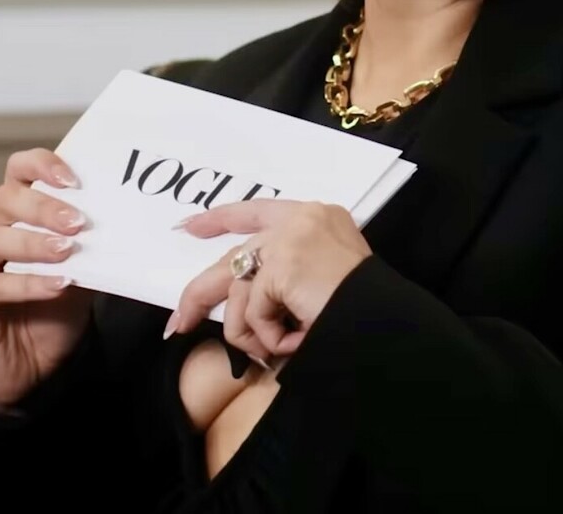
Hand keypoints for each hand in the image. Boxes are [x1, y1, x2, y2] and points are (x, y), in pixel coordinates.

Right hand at [0, 147, 94, 412]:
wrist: (39, 368)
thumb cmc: (58, 309)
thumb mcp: (85, 268)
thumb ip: (94, 242)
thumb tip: (126, 220)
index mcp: (18, 212)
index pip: (19, 170)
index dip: (42, 165)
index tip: (74, 180)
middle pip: (4, 198)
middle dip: (43, 206)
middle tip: (78, 222)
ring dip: (33, 241)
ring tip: (67, 251)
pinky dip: (26, 283)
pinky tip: (56, 285)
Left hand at [168, 200, 371, 363]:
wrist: (385, 323)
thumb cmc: (366, 310)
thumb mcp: (328, 278)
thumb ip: (292, 275)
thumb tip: (250, 302)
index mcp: (318, 217)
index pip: (258, 210)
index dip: (221, 219)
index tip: (190, 227)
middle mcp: (301, 218)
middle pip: (234, 256)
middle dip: (199, 294)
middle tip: (178, 322)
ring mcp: (288, 239)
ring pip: (239, 293)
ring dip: (252, 334)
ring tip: (277, 352)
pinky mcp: (280, 265)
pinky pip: (254, 314)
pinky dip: (269, 338)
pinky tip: (294, 342)